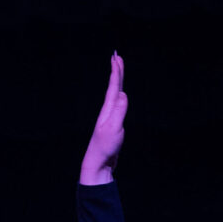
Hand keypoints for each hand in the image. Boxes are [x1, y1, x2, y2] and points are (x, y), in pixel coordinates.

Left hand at [80, 53, 127, 184]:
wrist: (98, 164)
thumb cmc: (105, 148)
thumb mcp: (114, 128)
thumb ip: (119, 111)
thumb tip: (123, 94)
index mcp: (108, 110)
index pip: (113, 87)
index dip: (116, 72)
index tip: (116, 57)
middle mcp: (108, 112)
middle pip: (113, 88)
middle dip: (116, 72)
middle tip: (117, 57)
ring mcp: (110, 119)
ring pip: (115, 96)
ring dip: (117, 83)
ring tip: (119, 72)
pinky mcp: (113, 126)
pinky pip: (118, 106)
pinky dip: (120, 97)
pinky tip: (120, 97)